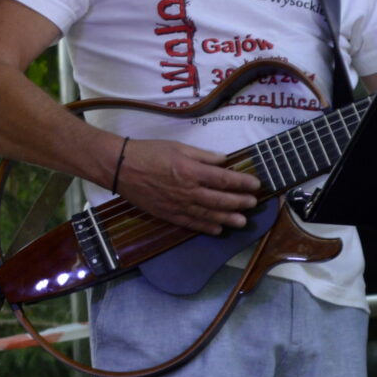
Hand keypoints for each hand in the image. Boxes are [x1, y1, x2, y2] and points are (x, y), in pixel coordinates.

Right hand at [114, 138, 259, 235]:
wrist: (121, 168)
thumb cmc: (149, 152)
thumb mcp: (178, 146)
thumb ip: (203, 155)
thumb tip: (224, 160)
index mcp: (191, 171)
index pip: (223, 179)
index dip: (241, 183)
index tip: (255, 184)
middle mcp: (187, 191)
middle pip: (219, 199)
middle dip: (239, 202)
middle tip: (253, 204)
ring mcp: (178, 205)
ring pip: (208, 214)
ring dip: (227, 218)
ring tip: (242, 221)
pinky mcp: (168, 214)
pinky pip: (191, 223)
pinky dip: (206, 227)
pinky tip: (218, 230)